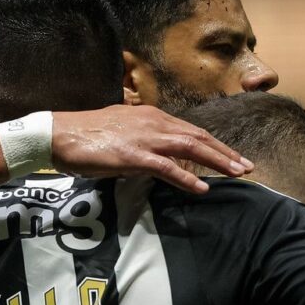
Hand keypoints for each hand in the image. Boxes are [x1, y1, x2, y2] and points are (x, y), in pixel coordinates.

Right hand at [51, 106, 250, 192]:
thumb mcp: (120, 130)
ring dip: (217, 161)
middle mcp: (152, 122)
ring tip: (237, 174)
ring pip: (190, 148)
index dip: (214, 143)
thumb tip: (154, 154)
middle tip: (247, 166)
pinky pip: (166, 167)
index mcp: (150, 115)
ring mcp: (144, 138)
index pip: (190, 130)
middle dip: (225, 152)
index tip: (232, 155)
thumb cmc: (85, 134)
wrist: (57, 133)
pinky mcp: (133, 155)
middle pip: (198, 137)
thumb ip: (141, 139)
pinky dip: (186, 178)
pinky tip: (202, 188)